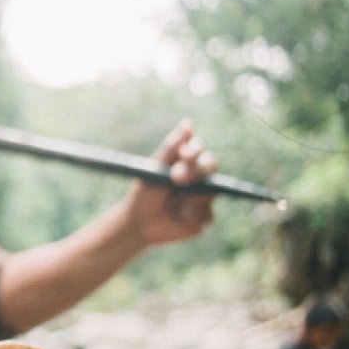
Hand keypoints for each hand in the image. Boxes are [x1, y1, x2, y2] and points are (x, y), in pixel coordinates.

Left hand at [125, 118, 216, 245]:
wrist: (138, 225)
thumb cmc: (144, 194)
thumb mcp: (153, 171)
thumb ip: (171, 148)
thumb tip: (188, 123)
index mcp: (186, 163)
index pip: (198, 150)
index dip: (194, 150)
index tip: (184, 154)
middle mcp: (198, 178)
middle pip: (210, 165)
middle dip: (195, 170)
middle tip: (176, 179)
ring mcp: (203, 197)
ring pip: (209, 190)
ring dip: (189, 196)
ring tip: (171, 204)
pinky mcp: (204, 216)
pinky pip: (206, 212)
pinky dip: (190, 214)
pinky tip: (177, 218)